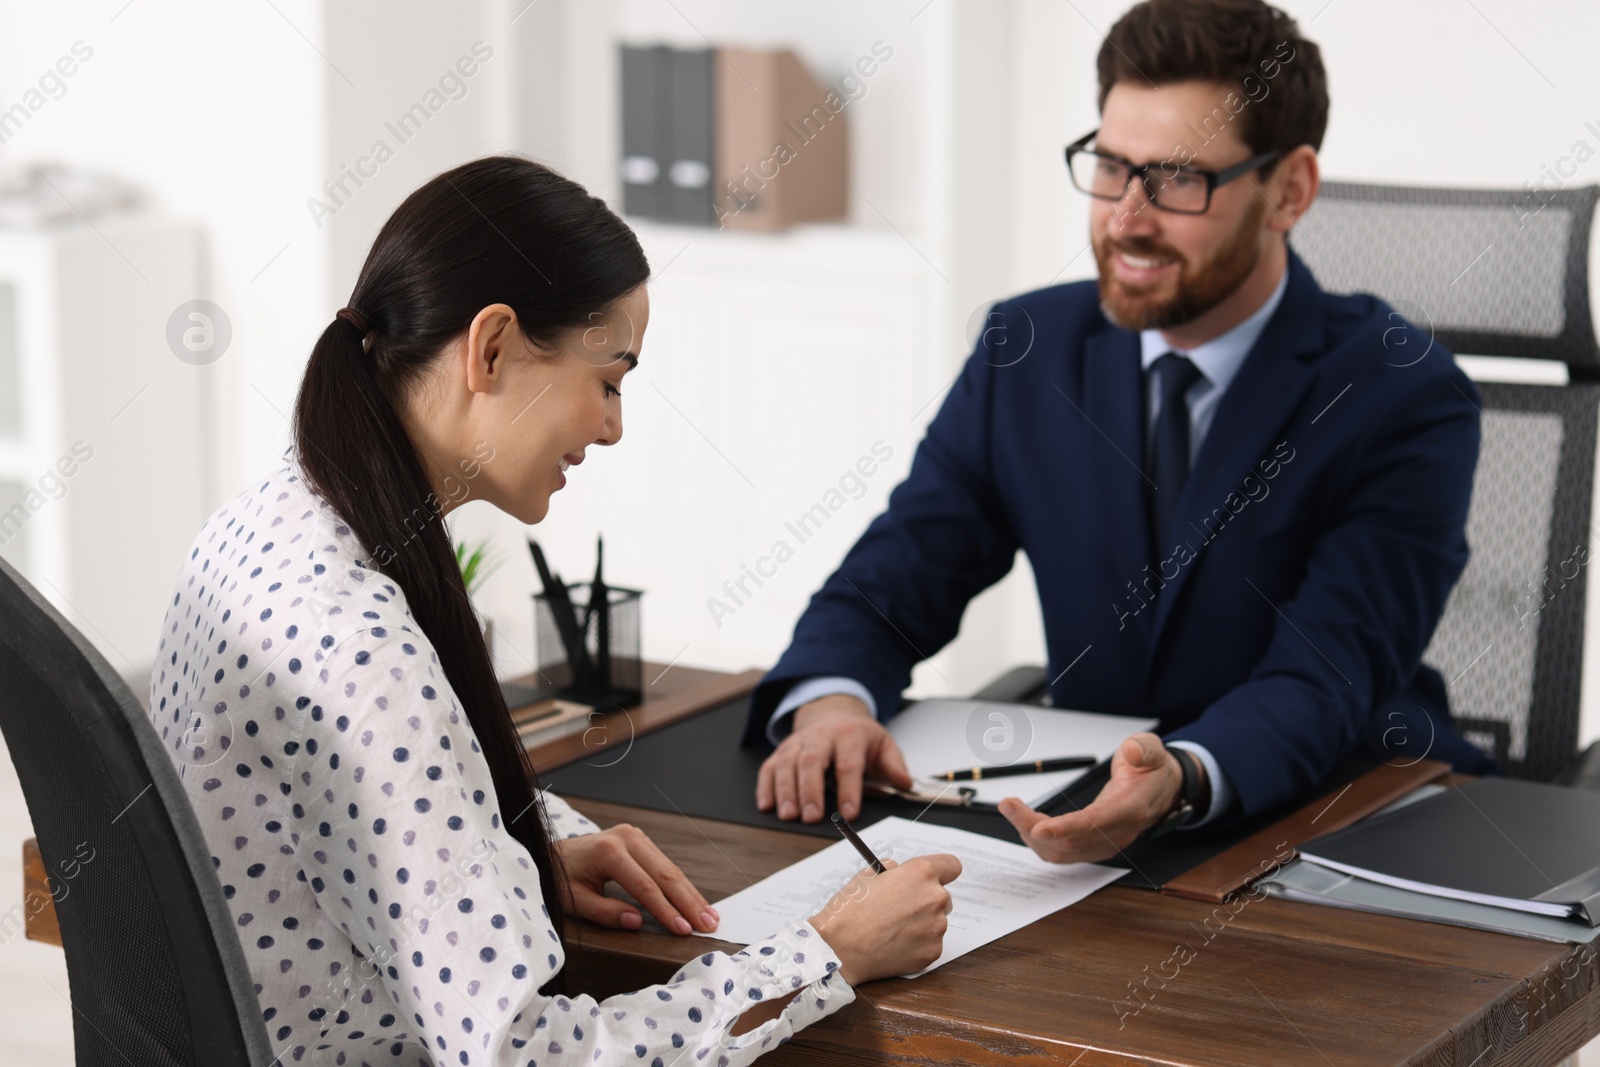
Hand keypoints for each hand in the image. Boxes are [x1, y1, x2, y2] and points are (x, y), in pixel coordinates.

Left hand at [555, 824, 720, 934]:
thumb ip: (605, 912)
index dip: (667, 911)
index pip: (645, 887)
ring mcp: (636, 836)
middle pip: (665, 874)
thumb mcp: (575, 900)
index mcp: (610, 851)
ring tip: (709, 917)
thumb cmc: (559, 878)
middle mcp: (627, 838)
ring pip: (670, 869)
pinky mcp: (640, 841)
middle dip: (689, 903)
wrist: (550, 854)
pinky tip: (695, 901)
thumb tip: (637, 923)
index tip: (684, 931)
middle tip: (708, 925)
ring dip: (691, 895)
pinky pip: (664, 865)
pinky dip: (681, 886)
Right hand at [756, 694, 912, 822]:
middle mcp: (820, 737)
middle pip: (812, 761)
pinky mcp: (781, 751)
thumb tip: (905, 784)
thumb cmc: (857, 735)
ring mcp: (798, 743)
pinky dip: (766, 787)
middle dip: (810, 791)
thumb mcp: (883, 744)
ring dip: (786, 791)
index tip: (849, 812)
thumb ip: (895, 765)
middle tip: (812, 817)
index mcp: (849, 735)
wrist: (832, 713)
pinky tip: (767, 805)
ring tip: (789, 815)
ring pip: (787, 764)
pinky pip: (769, 767)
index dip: (849, 789)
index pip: (848, 763)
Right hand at [807, 853, 961, 983]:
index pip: (951, 865)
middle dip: (926, 901)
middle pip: (943, 897)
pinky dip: (917, 944)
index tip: (936, 877)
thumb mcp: (867, 875)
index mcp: (920, 873)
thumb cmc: (849, 911)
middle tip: (901, 909)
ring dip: (921, 923)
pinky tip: (894, 944)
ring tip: (892, 929)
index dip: (943, 871)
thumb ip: (893, 869)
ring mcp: (936, 928)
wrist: (839, 950)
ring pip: (936, 921)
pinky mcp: (933, 952)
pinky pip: (931, 943)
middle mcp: (934, 898)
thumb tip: (901, 872)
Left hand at [997, 733, 1185, 863]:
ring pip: (1061, 852)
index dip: (1068, 828)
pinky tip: (1022, 821)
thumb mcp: (1153, 750)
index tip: (1040, 828)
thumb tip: (1132, 752)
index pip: (1098, 823)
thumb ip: (1143, 749)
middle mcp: (1116, 834)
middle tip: (1008, 805)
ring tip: (1010, 808)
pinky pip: (1060, 852)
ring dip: (1030, 834)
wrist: (1160, 792)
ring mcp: (1103, 845)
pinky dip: (1037, 840)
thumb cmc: (1151, 770)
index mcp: (1131, 809)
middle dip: (1034, 827)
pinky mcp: (1091, 847)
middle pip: (1071, 842)